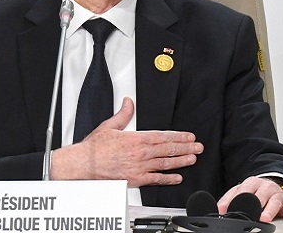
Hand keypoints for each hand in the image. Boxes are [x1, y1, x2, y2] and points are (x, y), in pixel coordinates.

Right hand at [50, 97, 203, 186]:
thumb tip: (128, 103)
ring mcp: (140, 167)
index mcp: (136, 139)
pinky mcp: (136, 179)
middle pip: (168, 149)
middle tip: (198, 147)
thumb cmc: (94, 148)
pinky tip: (177, 177)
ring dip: (181, 161)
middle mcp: (141, 153)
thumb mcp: (109, 126)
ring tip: (192, 159)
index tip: (189, 137)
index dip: (179, 137)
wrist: (84, 165)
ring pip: (165, 163)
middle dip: (186, 148)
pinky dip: (168, 179)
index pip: (163, 137)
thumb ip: (122, 114)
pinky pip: (156, 180)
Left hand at [217, 177, 282, 221]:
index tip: (229, 209)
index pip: (242, 190)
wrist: (273, 185)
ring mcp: (277, 194)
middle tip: (250, 214)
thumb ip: (229, 199)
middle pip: (260, 194)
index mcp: (251, 183)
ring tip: (265, 218)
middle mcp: (265, 187)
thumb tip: (219, 210)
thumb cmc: (256, 191)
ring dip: (270, 210)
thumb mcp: (241, 191)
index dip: (235, 199)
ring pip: (274, 201)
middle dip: (255, 203)